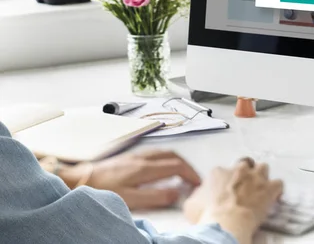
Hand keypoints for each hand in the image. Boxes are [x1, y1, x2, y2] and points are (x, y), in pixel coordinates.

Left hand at [63, 150, 200, 209]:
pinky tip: (163, 167)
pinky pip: (156, 153)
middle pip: (174, 156)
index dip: (190, 174)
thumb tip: (176, 193)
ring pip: (165, 152)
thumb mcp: (129, 199)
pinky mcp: (129, 157)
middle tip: (194, 178)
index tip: (197, 183)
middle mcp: (143, 158)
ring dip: (178, 161)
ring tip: (182, 173)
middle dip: (187, 166)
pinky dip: (166, 159)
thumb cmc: (101, 190)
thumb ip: (155, 196)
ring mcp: (136, 155)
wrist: (79, 178)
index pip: (177, 166)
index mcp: (145, 167)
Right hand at [183, 158, 282, 243]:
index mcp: (218, 172)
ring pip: (263, 167)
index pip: (223, 171)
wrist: (225, 223)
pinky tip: (274, 197)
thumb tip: (199, 194)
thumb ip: (198, 194)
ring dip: (262, 176)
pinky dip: (277, 190)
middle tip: (243, 187)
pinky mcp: (268, 188)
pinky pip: (278, 184)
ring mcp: (255, 177)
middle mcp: (238, 169)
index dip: (225, 181)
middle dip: (245, 173)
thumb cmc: (206, 215)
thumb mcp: (191, 204)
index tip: (225, 191)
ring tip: (260, 188)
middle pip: (245, 164)